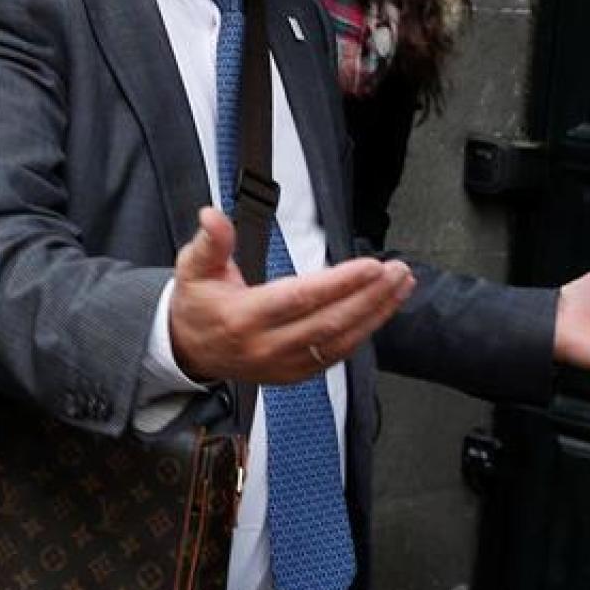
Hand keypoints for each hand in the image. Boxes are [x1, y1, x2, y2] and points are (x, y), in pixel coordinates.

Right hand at [170, 206, 415, 383]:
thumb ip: (210, 242)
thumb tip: (212, 214)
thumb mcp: (194, 268)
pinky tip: (383, 309)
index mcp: (244, 317)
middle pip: (329, 322)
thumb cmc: (197, 304)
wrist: (188, 351)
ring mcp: (283, 365)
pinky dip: (364, 332)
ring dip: (376, 313)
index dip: (340, 283)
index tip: (371, 265)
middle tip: (398, 271)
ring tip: (401, 285)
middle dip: (370, 296)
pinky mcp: (295, 375)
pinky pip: (336, 355)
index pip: (301, 298)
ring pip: (340, 341)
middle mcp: (267, 346)